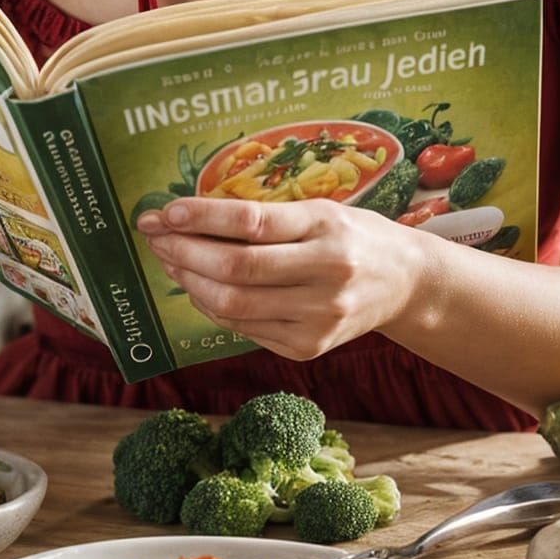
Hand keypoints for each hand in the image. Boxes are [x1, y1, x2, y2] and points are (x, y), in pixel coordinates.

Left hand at [136, 197, 427, 359]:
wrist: (404, 283)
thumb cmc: (351, 235)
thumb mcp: (318, 210)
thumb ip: (264, 216)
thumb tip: (189, 217)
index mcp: (327, 228)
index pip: (251, 221)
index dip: (201, 217)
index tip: (166, 211)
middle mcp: (326, 274)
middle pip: (236, 268)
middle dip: (184, 251)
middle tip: (155, 235)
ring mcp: (318, 317)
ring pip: (233, 304)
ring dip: (188, 281)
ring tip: (169, 259)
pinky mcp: (308, 348)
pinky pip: (243, 327)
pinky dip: (211, 306)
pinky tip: (197, 286)